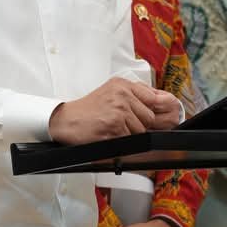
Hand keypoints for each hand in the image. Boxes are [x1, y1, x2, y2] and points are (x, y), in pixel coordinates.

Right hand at [49, 77, 179, 144]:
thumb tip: (160, 101)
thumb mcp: (111, 92)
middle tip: (120, 124)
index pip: (153, 98)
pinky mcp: (114, 125)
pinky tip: (107, 133)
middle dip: (138, 125)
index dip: (152, 111)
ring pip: (140, 130)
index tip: (147, 117)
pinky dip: (120, 141)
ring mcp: (119, 109)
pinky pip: (129, 139)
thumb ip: (134, 94)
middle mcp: (122, 94)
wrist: (66, 120)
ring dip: (128, 134)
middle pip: (149, 117)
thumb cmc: (88, 110)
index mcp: (123, 85)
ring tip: (112, 128)